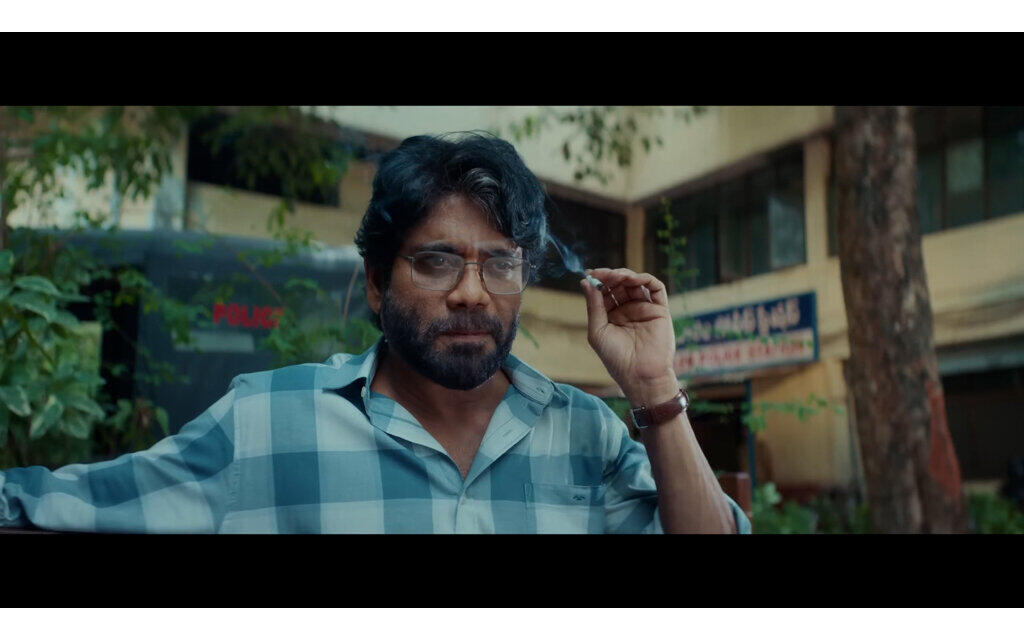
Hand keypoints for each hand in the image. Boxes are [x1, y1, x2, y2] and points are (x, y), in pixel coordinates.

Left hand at [579, 268, 678, 403]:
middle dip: (610, 276)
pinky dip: (645, 279)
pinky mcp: (660, 310)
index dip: (598, 281)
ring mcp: (644, 309)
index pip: (606, 292)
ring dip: (625, 275)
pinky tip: (633, 279)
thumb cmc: (616, 358)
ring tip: (616, 276)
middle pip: (620, 284)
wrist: (640, 375)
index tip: (590, 274)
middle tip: (602, 274)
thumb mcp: (598, 330)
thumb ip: (594, 305)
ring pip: (636, 283)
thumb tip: (585, 282)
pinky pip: (656, 288)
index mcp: (612, 316)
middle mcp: (629, 310)